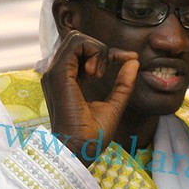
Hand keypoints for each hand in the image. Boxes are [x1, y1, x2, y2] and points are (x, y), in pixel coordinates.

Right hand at [41, 31, 138, 166]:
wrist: (80, 151)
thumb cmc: (92, 136)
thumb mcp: (114, 105)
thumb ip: (123, 84)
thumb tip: (134, 60)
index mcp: (67, 80)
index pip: (84, 50)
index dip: (108, 51)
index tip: (128, 59)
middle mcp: (57, 73)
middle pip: (79, 39)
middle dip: (100, 49)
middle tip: (105, 73)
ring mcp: (55, 72)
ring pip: (77, 37)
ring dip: (97, 50)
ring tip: (99, 74)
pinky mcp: (58, 74)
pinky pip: (76, 44)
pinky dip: (93, 53)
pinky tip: (95, 75)